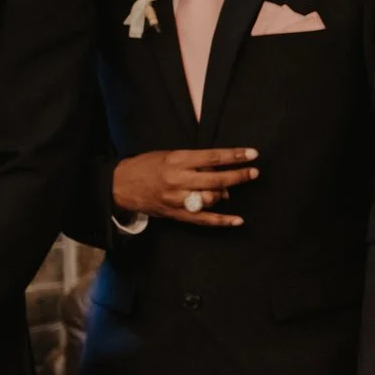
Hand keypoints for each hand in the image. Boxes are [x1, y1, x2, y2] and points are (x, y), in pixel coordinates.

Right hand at [111, 147, 260, 226]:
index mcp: (177, 160)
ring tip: (227, 191)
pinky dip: (222, 220)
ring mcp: (176, 199)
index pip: (213, 157)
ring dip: (224, 195)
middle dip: (239, 176)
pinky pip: (202, 220)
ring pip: (210, 199)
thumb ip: (195, 162)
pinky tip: (238, 220)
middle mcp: (178, 180)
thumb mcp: (170, 155)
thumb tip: (221, 170)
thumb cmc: (148, 166)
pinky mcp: (175, 214)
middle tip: (254, 172)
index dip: (235, 156)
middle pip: (216, 180)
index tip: (253, 154)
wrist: (120, 185)